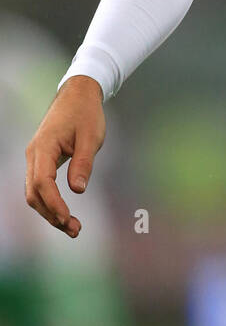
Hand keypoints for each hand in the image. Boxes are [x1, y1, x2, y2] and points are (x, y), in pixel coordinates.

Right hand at [24, 76, 105, 237]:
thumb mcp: (91, 137)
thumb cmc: (86, 113)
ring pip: (34, 193)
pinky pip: (40, 187)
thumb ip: (83, 163)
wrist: (77, 95)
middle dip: (51, 215)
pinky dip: (50, 202)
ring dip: (50, 212)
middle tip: (75, 230)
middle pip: (34, 193)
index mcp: (44, 147)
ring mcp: (35, 158)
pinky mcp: (41, 161)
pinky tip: (64, 213)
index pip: (43, 182)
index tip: (68, 219)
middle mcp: (34, 155)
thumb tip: (78, 190)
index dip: (54, 204)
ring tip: (73, 227)